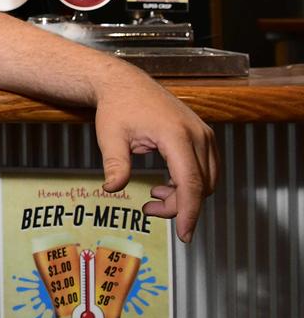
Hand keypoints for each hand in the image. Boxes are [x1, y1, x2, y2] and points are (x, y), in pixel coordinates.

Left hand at [92, 73, 217, 242]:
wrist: (125, 83)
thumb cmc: (117, 107)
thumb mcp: (110, 137)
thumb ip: (115, 165)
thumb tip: (113, 189)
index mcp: (176, 135)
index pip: (190, 183)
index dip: (188, 212)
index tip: (184, 235)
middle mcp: (197, 134)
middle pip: (200, 186)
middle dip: (179, 205)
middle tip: (149, 207)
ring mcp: (204, 133)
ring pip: (207, 180)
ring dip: (185, 195)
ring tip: (154, 192)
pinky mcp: (203, 135)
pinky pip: (207, 169)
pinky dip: (190, 182)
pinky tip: (166, 183)